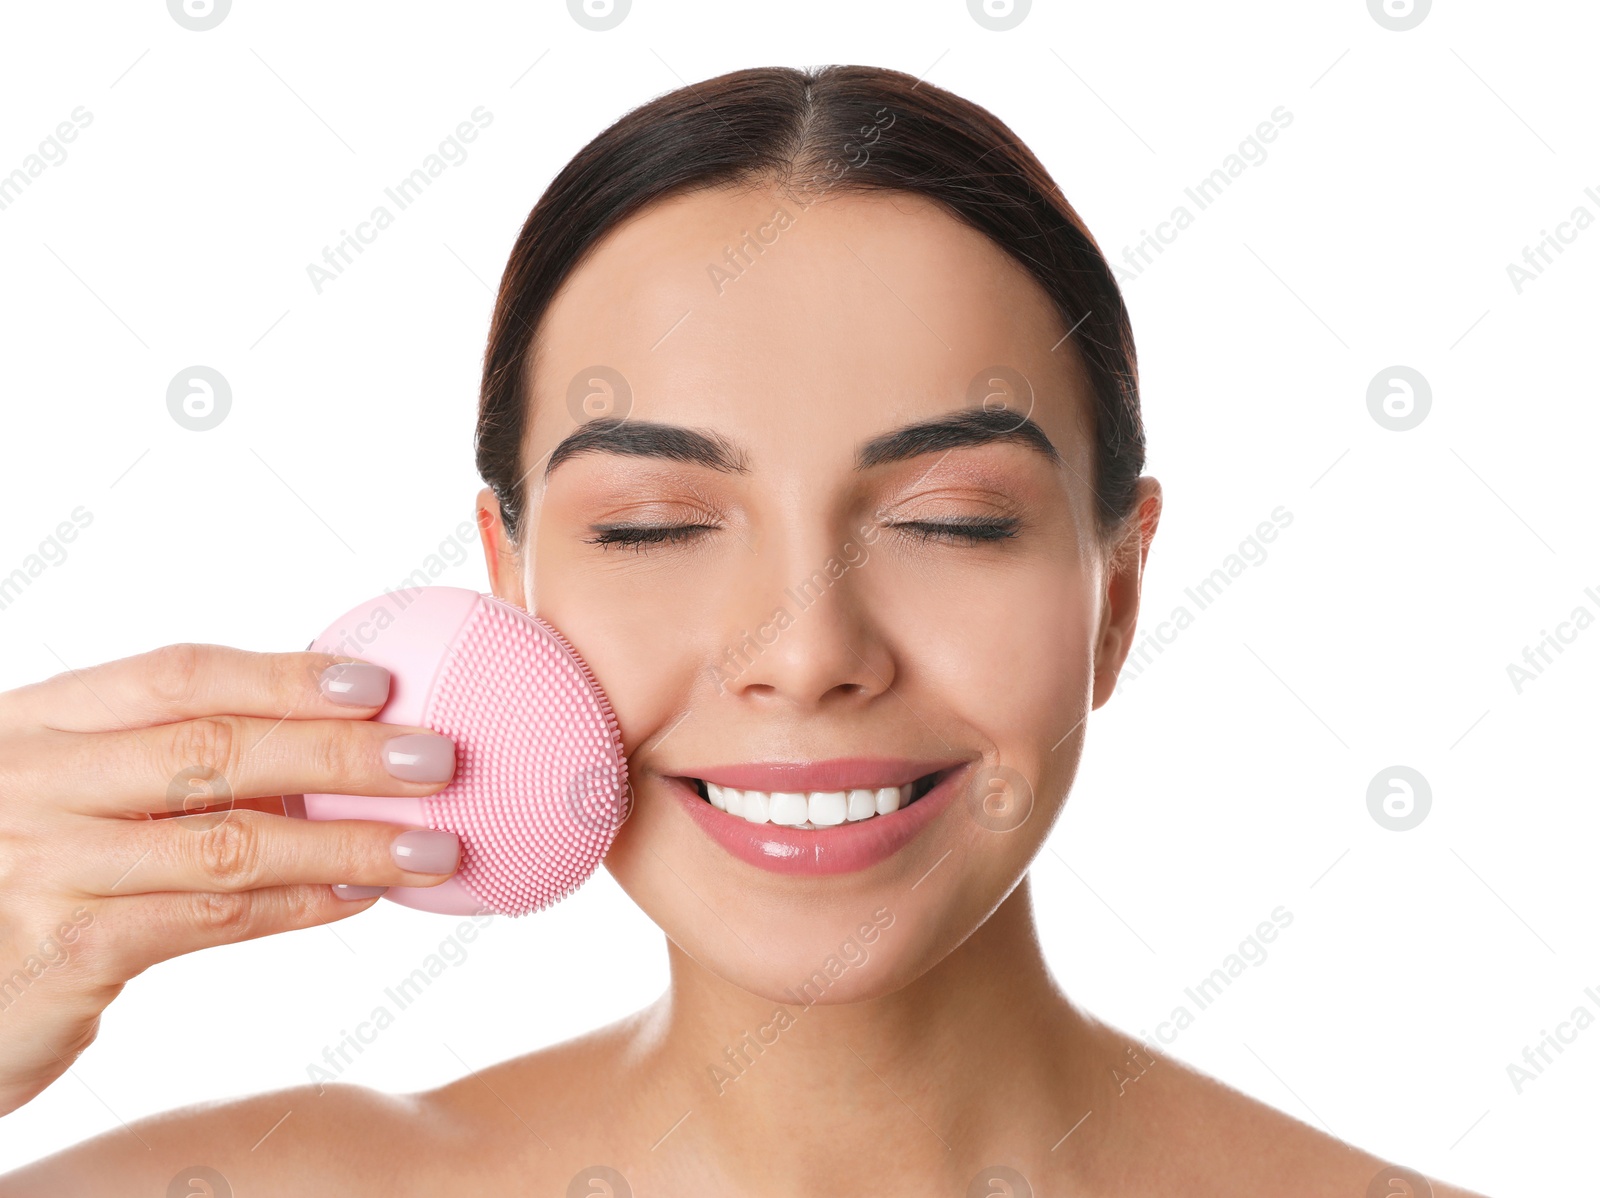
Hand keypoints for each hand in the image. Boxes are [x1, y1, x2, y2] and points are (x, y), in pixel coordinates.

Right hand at [0, 643, 462, 1116]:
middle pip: (216, 749)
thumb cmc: (24, 876)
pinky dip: (297, 905)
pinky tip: (358, 898)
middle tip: (437, 759)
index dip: (284, 674)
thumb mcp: (66, 792)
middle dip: (341, 752)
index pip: (178, 675)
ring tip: (429, 846)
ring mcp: (45, 866)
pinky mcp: (64, 952)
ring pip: (229, 842)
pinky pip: (209, 920)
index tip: (379, 683)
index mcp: (41, 722)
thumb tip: (323, 730)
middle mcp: (35, 781)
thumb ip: (159, 760)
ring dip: (345, 842)